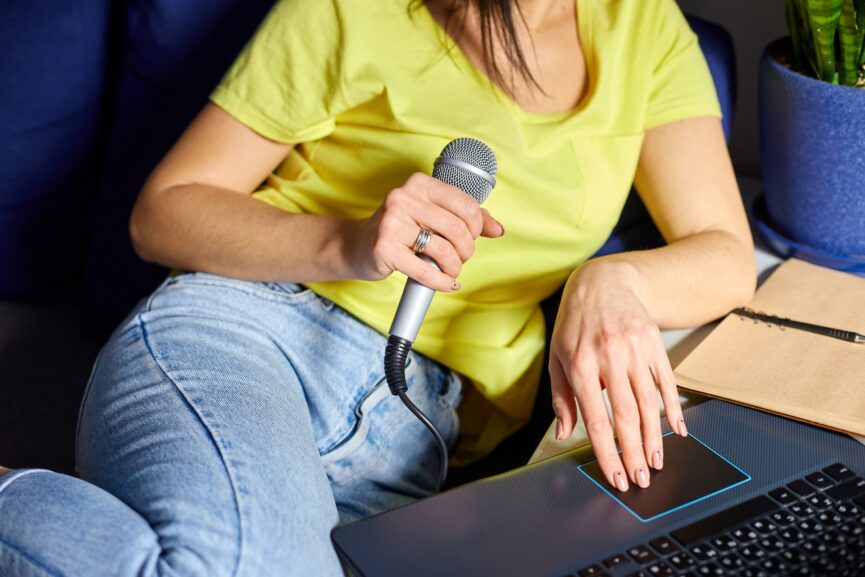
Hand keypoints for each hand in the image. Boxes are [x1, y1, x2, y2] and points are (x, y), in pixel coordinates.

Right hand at [348, 172, 503, 290]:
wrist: (356, 245)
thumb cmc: (399, 230)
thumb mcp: (431, 216)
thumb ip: (465, 219)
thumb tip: (498, 229)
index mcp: (419, 184)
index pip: (466, 205)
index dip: (477, 228)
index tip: (470, 239)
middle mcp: (404, 198)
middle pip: (458, 229)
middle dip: (466, 251)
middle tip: (460, 259)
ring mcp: (392, 223)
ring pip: (444, 250)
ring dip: (454, 267)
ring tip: (449, 271)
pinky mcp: (384, 248)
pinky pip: (425, 270)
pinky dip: (441, 282)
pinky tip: (446, 284)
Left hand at [549, 261, 685, 491]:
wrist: (601, 282)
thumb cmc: (574, 325)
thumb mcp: (557, 357)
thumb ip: (562, 398)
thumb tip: (564, 434)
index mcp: (580, 364)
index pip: (596, 419)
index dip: (607, 452)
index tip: (616, 477)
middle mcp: (608, 357)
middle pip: (626, 415)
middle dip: (634, 452)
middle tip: (642, 479)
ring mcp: (634, 349)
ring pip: (649, 402)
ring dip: (655, 437)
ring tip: (656, 462)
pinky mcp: (654, 342)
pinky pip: (666, 381)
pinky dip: (673, 407)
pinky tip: (676, 429)